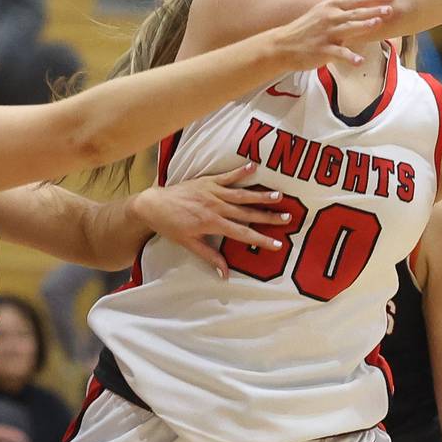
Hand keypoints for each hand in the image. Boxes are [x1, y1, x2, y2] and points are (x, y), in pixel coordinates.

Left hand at [130, 162, 290, 277]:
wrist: (153, 205)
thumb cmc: (170, 227)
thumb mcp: (189, 244)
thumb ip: (210, 257)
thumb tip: (225, 275)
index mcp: (212, 224)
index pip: (242, 234)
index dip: (260, 240)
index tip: (277, 245)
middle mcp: (215, 207)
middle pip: (247, 213)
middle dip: (268, 216)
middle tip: (287, 218)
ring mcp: (212, 192)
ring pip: (242, 194)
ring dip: (261, 195)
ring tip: (279, 195)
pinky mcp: (208, 181)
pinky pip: (227, 176)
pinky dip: (240, 171)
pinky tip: (254, 166)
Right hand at [263, 0, 393, 70]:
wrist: (283, 45)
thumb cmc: (308, 27)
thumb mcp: (326, 9)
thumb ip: (350, 1)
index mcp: (331, 7)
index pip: (356, 0)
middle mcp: (329, 18)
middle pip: (355, 13)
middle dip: (373, 10)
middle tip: (390, 8)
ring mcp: (326, 34)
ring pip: (348, 29)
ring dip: (363, 26)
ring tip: (378, 24)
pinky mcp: (322, 50)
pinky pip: (338, 54)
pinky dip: (349, 57)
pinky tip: (359, 61)